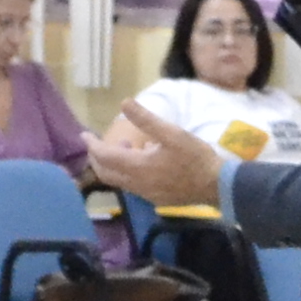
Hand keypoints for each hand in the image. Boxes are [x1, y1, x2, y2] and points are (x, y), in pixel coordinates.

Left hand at [89, 106, 224, 211]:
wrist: (216, 186)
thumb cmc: (196, 158)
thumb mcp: (172, 133)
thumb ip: (146, 119)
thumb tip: (124, 103)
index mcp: (138, 167)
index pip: (104, 157)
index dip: (92, 145)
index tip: (84, 135)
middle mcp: (137, 184)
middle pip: (106, 173)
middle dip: (97, 157)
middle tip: (96, 142)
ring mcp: (145, 193)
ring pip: (118, 180)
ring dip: (113, 164)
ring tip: (124, 145)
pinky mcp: (155, 197)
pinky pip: (132, 184)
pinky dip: (127, 171)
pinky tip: (143, 158)